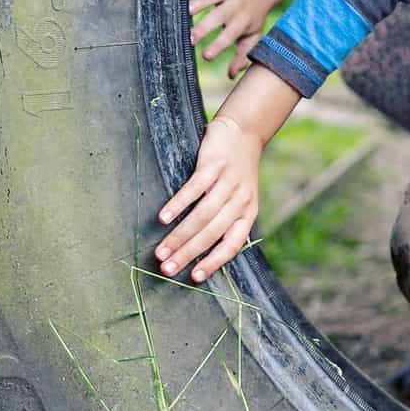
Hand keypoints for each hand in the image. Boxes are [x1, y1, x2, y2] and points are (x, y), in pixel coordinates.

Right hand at [155, 116, 264, 283]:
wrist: (243, 132)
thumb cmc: (236, 173)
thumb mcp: (240, 199)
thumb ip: (226, 222)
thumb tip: (204, 254)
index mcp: (248, 212)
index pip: (232, 244)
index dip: (214, 262)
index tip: (194, 277)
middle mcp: (241, 199)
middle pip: (212, 232)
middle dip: (188, 253)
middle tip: (166, 268)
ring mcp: (228, 181)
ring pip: (202, 215)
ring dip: (179, 235)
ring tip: (161, 250)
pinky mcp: (215, 164)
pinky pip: (195, 189)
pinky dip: (178, 205)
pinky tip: (163, 217)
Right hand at [188, 0, 283, 77]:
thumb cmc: (254, 15)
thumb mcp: (253, 36)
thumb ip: (243, 55)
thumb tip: (231, 76)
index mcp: (242, 21)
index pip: (230, 36)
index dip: (218, 46)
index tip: (205, 56)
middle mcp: (236, 5)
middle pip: (220, 17)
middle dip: (206, 27)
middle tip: (191, 37)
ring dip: (201, 1)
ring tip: (187, 11)